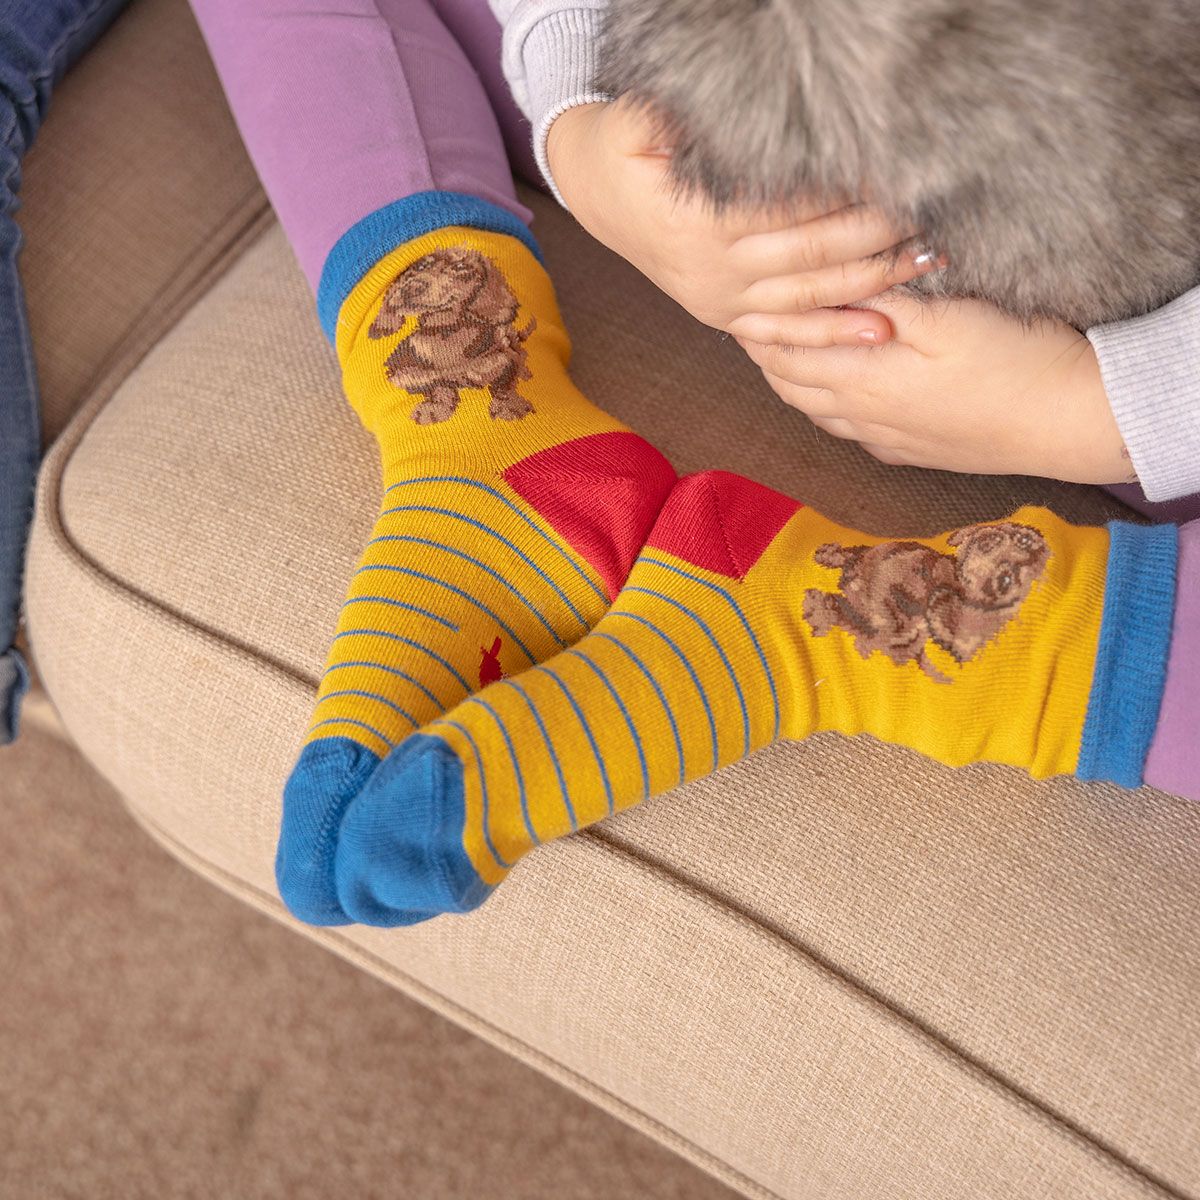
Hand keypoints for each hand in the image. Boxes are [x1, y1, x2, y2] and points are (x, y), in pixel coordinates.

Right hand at [546, 100, 939, 346]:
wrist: (598, 194)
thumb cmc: (626, 147)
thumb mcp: (639, 118)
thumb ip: (686, 117)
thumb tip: (732, 108)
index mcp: (696, 222)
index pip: (787, 205)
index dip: (843, 192)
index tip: (895, 175)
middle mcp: (712, 269)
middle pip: (811, 252)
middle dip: (876, 235)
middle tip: (932, 214)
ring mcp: (721, 300)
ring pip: (809, 296)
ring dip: (871, 282)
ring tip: (928, 261)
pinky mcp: (726, 317)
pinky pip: (785, 335)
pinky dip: (833, 333)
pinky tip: (880, 329)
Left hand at [736, 294, 1133, 483]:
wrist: (1068, 421)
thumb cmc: (1015, 360)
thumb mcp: (950, 314)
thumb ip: (887, 297)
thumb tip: (838, 278)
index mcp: (864, 380)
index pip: (788, 354)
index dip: (760, 327)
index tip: (739, 301)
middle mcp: (863, 417)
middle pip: (792, 386)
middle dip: (765, 355)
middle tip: (747, 324)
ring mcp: (885, 440)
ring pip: (816, 412)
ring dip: (791, 383)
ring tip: (778, 356)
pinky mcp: (909, 452)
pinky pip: (848, 433)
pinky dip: (825, 410)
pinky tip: (831, 398)